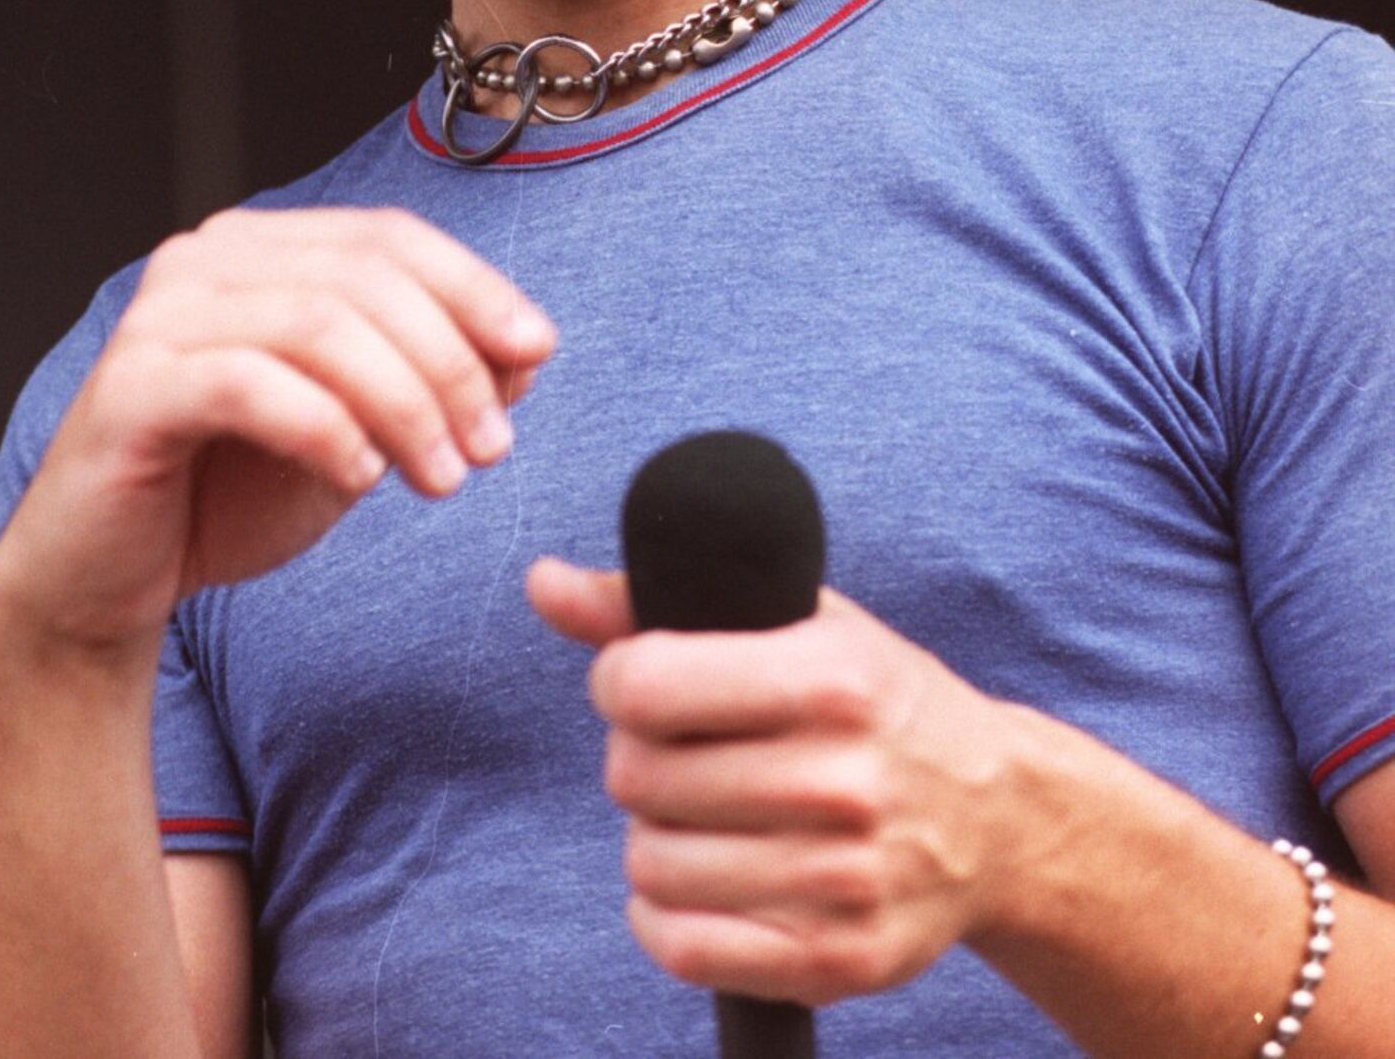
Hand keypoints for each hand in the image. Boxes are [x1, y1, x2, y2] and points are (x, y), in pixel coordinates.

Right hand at [0, 208, 554, 669]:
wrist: (106, 582)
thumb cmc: (222, 494)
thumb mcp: (359, 431)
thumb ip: (430, 379)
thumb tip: (525, 349)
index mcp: (262, 249)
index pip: (389, 236)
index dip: (474, 287)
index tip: (537, 349)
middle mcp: (206, 260)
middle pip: (365, 277)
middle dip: (450, 361)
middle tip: (492, 444)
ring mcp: (162, 317)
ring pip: (319, 324)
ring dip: (404, 402)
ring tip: (442, 475)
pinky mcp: (132, 385)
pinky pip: (252, 384)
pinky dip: (326, 428)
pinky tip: (360, 475)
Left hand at [526, 558, 1023, 1006]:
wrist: (998, 816)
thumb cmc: (872, 700)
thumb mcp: (794, 621)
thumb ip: (656, 602)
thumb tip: (543, 581)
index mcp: (830, 680)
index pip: (643, 684)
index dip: (618, 681)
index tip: (642, 683)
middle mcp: (842, 780)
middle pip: (636, 777)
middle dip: (639, 758)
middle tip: (683, 751)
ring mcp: (843, 880)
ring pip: (649, 865)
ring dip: (655, 837)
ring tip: (703, 813)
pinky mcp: (839, 960)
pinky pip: (683, 947)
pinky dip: (662, 916)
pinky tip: (698, 879)